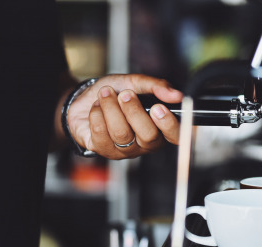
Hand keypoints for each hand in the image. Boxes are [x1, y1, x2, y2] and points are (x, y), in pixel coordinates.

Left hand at [67, 74, 182, 158]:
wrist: (85, 98)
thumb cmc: (114, 92)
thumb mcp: (136, 82)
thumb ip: (156, 86)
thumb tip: (176, 94)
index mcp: (160, 127)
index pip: (176, 136)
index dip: (169, 125)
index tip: (158, 107)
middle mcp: (145, 143)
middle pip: (149, 136)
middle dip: (134, 111)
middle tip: (125, 94)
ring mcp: (126, 150)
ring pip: (122, 133)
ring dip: (111, 107)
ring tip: (106, 94)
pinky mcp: (104, 150)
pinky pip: (101, 133)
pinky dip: (97, 113)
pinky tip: (97, 107)